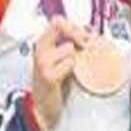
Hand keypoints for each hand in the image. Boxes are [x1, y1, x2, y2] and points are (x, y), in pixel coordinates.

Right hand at [31, 16, 90, 130]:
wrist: (42, 108)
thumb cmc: (54, 84)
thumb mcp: (60, 60)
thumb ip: (70, 45)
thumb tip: (89, 32)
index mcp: (42, 44)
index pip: (57, 21)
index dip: (73, 25)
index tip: (84, 34)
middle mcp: (40, 50)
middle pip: (61, 27)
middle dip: (78, 35)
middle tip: (85, 44)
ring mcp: (43, 62)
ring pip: (69, 48)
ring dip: (76, 58)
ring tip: (71, 68)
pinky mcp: (49, 76)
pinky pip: (70, 64)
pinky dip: (74, 70)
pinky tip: (69, 77)